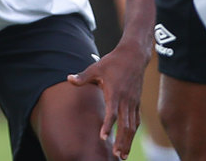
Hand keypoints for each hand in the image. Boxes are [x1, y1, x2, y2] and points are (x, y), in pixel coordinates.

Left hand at [66, 44, 145, 158]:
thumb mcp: (96, 67)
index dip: (108, 126)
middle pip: (125, 125)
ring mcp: (134, 102)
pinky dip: (132, 132)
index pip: (112, 113)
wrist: (133, 56)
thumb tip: (68, 78)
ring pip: (132, 126)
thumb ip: (83, 77)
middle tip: (116, 156)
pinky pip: (136, 121)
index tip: (103, 137)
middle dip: (121, 141)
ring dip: (128, 141)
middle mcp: (126, 100)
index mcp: (115, 92)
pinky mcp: (137, 102)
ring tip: (122, 156)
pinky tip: (129, 142)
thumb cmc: (112, 62)